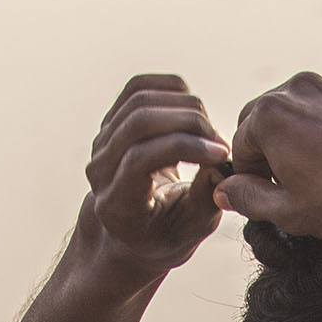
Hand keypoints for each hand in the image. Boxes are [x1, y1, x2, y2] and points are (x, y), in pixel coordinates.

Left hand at [84, 73, 233, 270]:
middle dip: (188, 123)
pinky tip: (195, 108)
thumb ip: (207, 200)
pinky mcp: (112, 120)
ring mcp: (101, 141)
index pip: (140, 159)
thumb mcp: (192, 230)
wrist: (138, 229)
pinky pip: (139, 87)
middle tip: (220, 141)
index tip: (222, 154)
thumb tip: (220, 162)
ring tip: (210, 131)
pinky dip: (172, 89)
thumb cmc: (169, 234)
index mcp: (115, 205)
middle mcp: (99, 169)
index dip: (184, 147)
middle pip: (139, 122)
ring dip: (185, 106)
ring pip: (140, 100)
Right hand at [215, 71, 321, 241]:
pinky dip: (315, 138)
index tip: (272, 202)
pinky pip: (315, 115)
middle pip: (259, 127)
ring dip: (289, 148)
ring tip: (314, 182)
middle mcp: (291, 89)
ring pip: (287, 119)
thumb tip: (224, 190)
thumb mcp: (291, 213)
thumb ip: (249, 200)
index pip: (238, 150)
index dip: (251, 182)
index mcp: (269, 114)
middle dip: (267, 159)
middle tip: (291, 193)